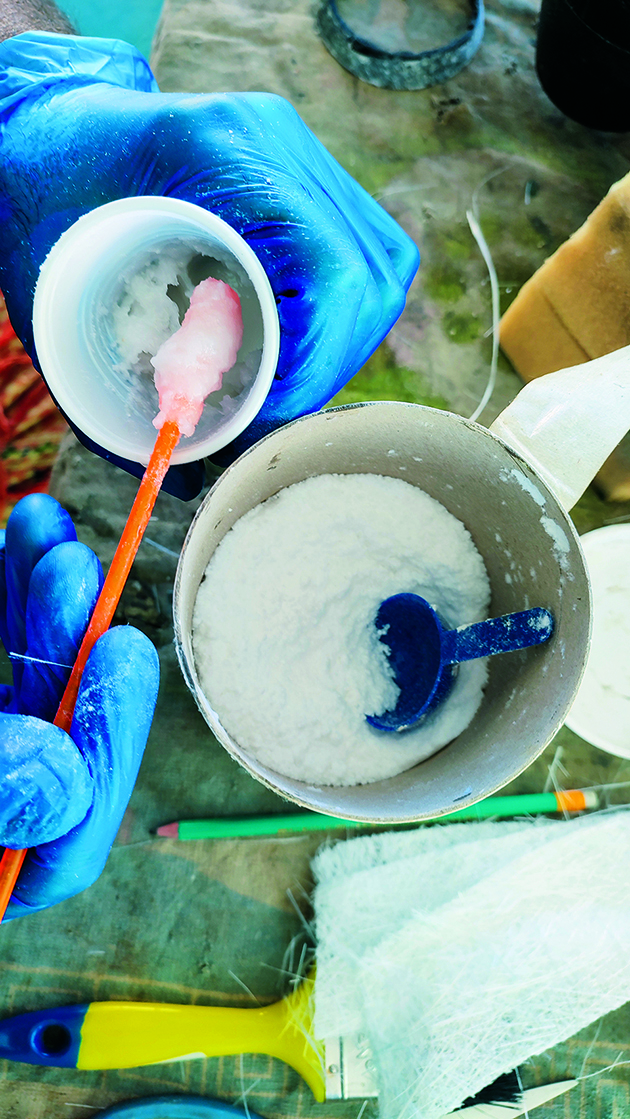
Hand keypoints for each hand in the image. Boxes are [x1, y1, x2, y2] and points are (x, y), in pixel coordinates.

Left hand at [0, 32, 418, 495]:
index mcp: (219, 152)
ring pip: (381, 266)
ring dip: (344, 340)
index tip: (272, 407)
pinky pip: (365, 250)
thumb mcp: (64, 299)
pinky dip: (341, 312)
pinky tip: (295, 336)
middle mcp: (275, 139)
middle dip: (333, 361)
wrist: (37, 134)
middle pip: (369, 277)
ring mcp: (295, 145)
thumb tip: (193, 473)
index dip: (318, 360)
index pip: (331, 276)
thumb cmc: (37, 216)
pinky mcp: (301, 164)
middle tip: (279, 405)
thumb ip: (132, 385)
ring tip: (288, 376)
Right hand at [0, 492, 158, 919]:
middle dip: (71, 643)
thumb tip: (64, 768)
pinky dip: (0, 592)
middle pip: (52, 738)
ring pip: (21, 679)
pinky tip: (13, 540)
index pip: (71, 831)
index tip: (119, 649)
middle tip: (82, 570)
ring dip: (35, 599)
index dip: (105, 736)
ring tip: (40, 525)